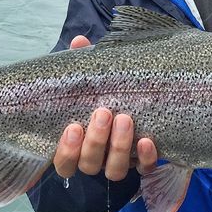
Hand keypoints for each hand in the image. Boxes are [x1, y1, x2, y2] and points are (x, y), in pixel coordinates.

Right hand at [52, 35, 158, 180]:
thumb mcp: (93, 79)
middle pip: (90, 164)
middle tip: (104, 112)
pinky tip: (147, 140)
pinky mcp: (143, 163)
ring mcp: (119, 162)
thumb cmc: (104, 92)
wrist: (139, 98)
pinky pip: (145, 168)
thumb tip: (80, 42)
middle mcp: (96, 159)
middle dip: (96, 140)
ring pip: (115, 170)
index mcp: (76, 146)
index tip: (73, 127)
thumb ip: (84, 64)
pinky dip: (146, 157)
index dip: (66, 150)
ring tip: (125, 119)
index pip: (64, 162)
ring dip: (119, 147)